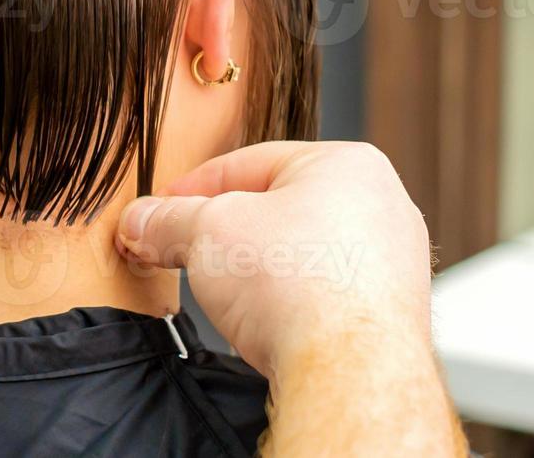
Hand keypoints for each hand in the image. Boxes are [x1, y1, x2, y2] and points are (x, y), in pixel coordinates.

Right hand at [112, 141, 432, 375]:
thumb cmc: (300, 286)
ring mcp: (391, 261)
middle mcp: (381, 205)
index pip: (247, 163)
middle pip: (277, 208)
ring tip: (226, 296)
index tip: (161, 213)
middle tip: (185, 253)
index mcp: (345, 163)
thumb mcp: (206, 233)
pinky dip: (289, 303)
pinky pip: (323, 294)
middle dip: (225, 234)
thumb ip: (168, 220)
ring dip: (257, 272)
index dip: (191, 189)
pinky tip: (266, 323)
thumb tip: (142, 221)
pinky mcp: (389, 311)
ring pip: (301, 253)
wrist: (348, 370)